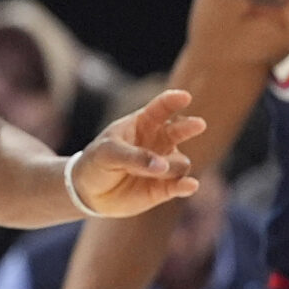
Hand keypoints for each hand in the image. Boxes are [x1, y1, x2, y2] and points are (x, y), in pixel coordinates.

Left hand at [69, 88, 208, 216]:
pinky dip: (186, 186)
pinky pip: (180, 185)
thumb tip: (162, 165)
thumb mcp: (107, 153)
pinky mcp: (165, 187)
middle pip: (180, 131)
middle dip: (189, 127)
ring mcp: (165, 163)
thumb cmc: (97, 162)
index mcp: (144, 123)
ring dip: (168, 167)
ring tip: (150, 173)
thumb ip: (134, 156)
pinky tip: (190, 185)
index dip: (174, 101)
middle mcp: (160, 141)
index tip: (184, 97)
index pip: (162, 107)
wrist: (90, 191)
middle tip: (198, 124)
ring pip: (179, 163)